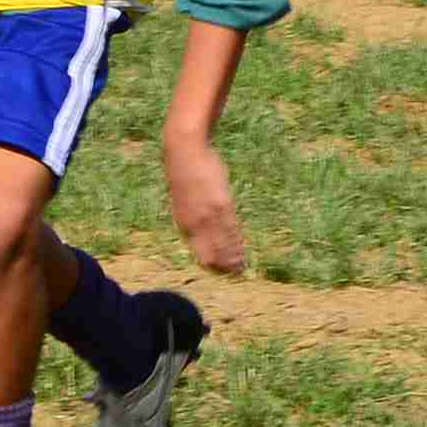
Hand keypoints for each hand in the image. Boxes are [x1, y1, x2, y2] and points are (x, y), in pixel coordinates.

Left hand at [163, 128, 247, 272]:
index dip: (212, 264)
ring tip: (242, 268)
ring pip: (224, 244)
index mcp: (184, 223)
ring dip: (233, 257)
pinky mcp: (221, 206)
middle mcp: (195, 223)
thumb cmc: (185, 173)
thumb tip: (203, 226)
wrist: (185, 152)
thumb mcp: (183, 200)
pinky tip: (243, 252)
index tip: (223, 271)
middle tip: (237, 273)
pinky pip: (232, 230)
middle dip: (224, 265)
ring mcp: (208, 216)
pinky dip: (237, 243)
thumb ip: (193, 216)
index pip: (200, 253)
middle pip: (213, 253)